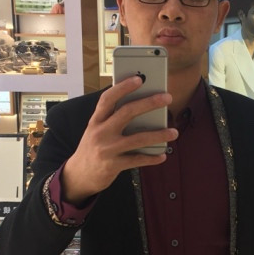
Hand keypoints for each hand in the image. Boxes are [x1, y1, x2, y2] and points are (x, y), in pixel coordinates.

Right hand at [61, 76, 176, 203]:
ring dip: (159, 135)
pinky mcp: (113, 165)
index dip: (123, 87)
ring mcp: (107, 149)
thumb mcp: (96, 130)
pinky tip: (162, 154)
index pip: (108, 99)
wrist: (79, 175)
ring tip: (174, 132)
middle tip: (167, 97)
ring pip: (137, 139)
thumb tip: (141, 107)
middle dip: (149, 103)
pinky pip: (137, 160)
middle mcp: (100, 132)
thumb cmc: (93, 148)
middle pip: (127, 113)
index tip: (139, 78)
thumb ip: (112, 119)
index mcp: (96, 120)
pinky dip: (152, 157)